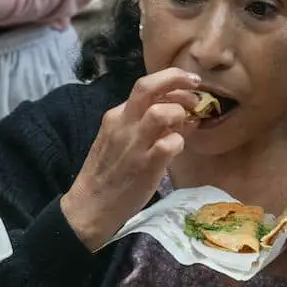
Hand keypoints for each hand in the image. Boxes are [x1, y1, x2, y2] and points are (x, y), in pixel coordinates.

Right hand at [61, 68, 201, 249]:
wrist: (90, 206)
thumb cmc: (107, 174)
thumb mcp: (119, 140)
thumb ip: (143, 125)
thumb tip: (178, 113)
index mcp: (116, 115)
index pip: (145, 86)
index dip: (170, 80)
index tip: (188, 85)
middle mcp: (123, 124)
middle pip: (149, 86)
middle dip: (177, 79)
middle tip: (197, 88)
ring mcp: (133, 144)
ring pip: (161, 112)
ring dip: (180, 114)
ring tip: (185, 125)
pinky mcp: (145, 166)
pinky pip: (170, 144)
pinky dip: (180, 142)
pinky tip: (177, 149)